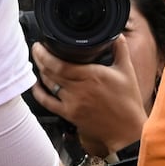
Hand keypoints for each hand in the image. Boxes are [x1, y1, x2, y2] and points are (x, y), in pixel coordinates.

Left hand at [30, 38, 147, 158]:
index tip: (40, 45)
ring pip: (48, 84)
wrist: (127, 130)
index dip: (45, 54)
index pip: (60, 63)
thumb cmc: (128, 102)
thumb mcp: (127, 71)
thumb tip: (116, 34)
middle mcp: (79, 89)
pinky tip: (36, 85)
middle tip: (36, 50)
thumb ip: (120, 50)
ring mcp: (72, 103)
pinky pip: (47, 102)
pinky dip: (38, 93)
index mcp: (92, 75)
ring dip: (40, 72)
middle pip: (50, 72)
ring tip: (39, 63)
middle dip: (40, 59)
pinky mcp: (70, 115)